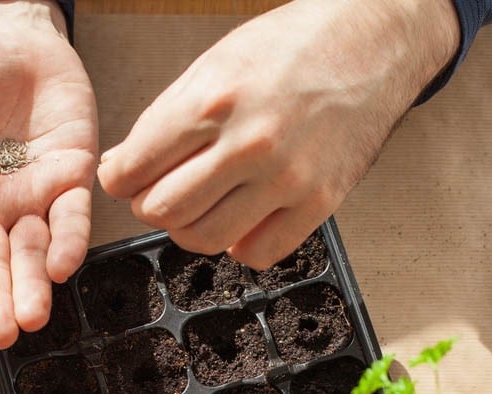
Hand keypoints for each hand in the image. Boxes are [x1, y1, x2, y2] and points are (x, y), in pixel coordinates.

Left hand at [97, 0, 457, 268]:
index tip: (128, 177)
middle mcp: (249, 143)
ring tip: (202, 204)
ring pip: (203, 239)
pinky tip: (242, 216)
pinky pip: (258, 253)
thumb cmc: (290, 47)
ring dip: (190, 228)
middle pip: (162, 211)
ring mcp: (287, 178)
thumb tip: (120, 168)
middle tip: (164, 190)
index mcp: (212, 101)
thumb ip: (162, 121)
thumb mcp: (213, 65)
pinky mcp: (319, 202)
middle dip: (151, 204)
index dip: (120, 179)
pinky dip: (239, 244)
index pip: (132, 171)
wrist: (371, 41)